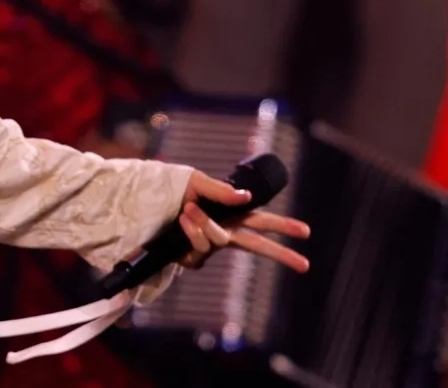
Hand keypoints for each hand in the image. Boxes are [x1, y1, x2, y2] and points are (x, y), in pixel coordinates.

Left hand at [175, 171, 311, 272]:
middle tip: (305, 265)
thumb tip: (247, 198)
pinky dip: (192, 231)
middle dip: (281, 253)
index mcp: (230, 214)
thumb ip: (220, 190)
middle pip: (257, 245)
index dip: (283, 227)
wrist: (141, 203)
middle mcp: (224, 232)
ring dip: (205, 223)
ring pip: (221, 239)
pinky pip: (201, 246)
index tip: (306, 232)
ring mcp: (208, 247)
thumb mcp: (194, 182)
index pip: (262, 221)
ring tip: (188, 209)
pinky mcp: (193, 258)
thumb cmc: (169, 191)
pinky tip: (182, 221)